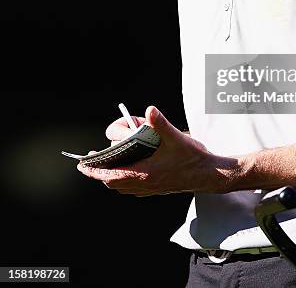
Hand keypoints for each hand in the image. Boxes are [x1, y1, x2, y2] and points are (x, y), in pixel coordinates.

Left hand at [76, 106, 231, 195]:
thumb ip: (160, 124)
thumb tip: (149, 110)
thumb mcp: (176, 137)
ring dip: (112, 178)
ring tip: (107, 165)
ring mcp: (151, 188)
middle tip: (93, 162)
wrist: (209, 175)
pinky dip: (125, 181)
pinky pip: (133, 189)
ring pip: (123, 187)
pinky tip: (129, 170)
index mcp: (145, 173)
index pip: (111, 175)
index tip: (83, 165)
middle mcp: (145, 184)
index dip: (95, 170)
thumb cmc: (192, 157)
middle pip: (113, 183)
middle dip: (101, 173)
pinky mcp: (157, 188)